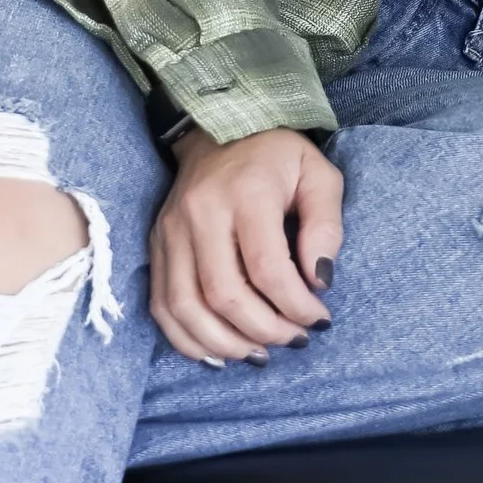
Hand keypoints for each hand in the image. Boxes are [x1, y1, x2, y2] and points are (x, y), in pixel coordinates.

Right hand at [148, 125, 344, 363]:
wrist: (217, 129)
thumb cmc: (276, 156)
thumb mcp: (319, 175)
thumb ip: (327, 226)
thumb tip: (319, 282)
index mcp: (246, 193)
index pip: (267, 268)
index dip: (295, 306)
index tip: (319, 320)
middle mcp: (200, 213)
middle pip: (224, 294)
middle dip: (264, 330)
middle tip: (294, 340)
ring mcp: (170, 231)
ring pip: (186, 307)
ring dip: (225, 343)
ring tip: (259, 354)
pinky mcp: (156, 245)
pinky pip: (161, 305)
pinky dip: (186, 338)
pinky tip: (219, 352)